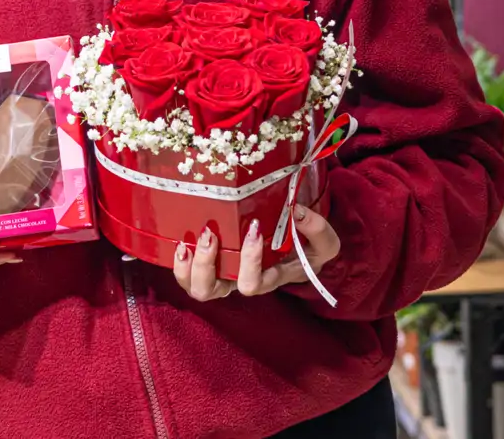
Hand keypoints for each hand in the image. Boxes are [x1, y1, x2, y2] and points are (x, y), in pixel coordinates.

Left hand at [172, 205, 339, 301]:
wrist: (299, 241)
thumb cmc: (308, 244)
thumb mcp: (323, 241)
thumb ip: (317, 230)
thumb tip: (298, 212)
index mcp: (268, 277)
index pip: (255, 281)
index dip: (250, 260)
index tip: (255, 228)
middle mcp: (242, 279)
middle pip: (216, 291)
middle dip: (208, 265)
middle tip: (211, 235)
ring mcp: (224, 274)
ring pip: (197, 288)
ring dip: (189, 267)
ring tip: (189, 241)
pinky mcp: (209, 263)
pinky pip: (188, 275)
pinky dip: (180, 263)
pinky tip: (182, 242)